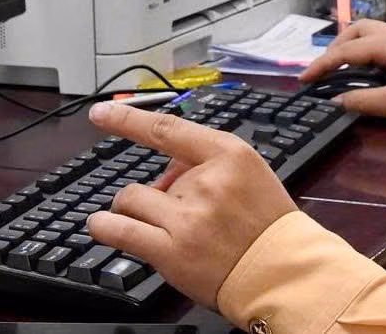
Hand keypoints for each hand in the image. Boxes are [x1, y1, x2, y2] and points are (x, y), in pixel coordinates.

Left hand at [85, 101, 298, 308]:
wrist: (284, 273)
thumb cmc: (268, 226)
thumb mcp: (250, 174)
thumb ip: (208, 165)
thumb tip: (166, 172)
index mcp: (229, 154)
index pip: (167, 129)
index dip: (127, 119)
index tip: (102, 113)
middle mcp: (206, 181)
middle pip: (155, 177)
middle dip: (161, 195)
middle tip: (186, 218)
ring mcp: (188, 217)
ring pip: (131, 198)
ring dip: (131, 208)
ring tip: (146, 223)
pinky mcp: (172, 252)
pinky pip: (122, 230)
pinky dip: (106, 226)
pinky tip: (101, 225)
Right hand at [297, 20, 385, 121]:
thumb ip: (364, 102)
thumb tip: (337, 100)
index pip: (345, 51)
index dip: (321, 65)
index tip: (304, 78)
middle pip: (355, 30)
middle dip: (334, 47)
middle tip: (322, 68)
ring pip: (368, 30)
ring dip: (350, 43)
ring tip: (340, 64)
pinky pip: (380, 37)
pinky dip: (364, 45)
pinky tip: (366, 63)